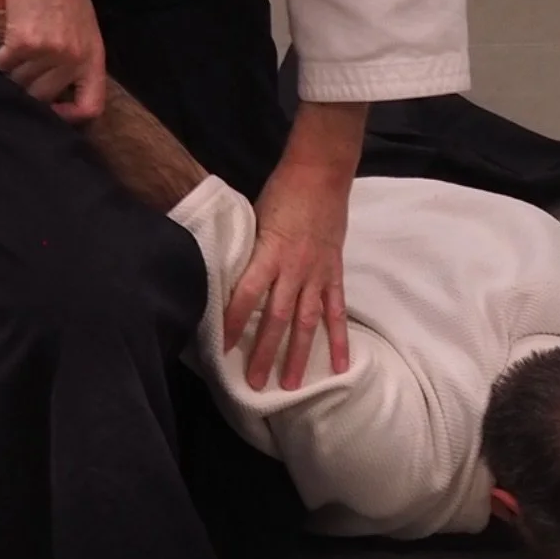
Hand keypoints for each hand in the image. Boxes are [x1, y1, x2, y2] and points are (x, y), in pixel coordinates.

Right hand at [0, 0, 106, 121]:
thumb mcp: (74, 24)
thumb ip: (70, 56)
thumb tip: (55, 99)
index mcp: (93, 54)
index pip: (89, 106)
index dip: (68, 117)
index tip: (50, 113)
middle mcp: (77, 57)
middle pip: (42, 97)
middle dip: (28, 80)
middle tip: (23, 56)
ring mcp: (54, 51)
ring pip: (20, 81)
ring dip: (12, 65)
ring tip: (16, 38)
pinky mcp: (28, 42)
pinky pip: (3, 62)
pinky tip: (5, 32)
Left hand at [223, 161, 350, 391]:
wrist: (320, 173)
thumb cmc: (281, 192)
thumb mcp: (254, 219)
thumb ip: (248, 252)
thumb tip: (229, 280)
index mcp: (268, 252)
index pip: (246, 294)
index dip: (233, 322)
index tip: (221, 347)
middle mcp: (293, 268)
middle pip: (276, 317)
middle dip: (265, 352)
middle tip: (255, 384)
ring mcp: (317, 273)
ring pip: (306, 321)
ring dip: (298, 354)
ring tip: (290, 385)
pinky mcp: (334, 272)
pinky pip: (336, 310)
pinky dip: (338, 338)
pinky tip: (338, 364)